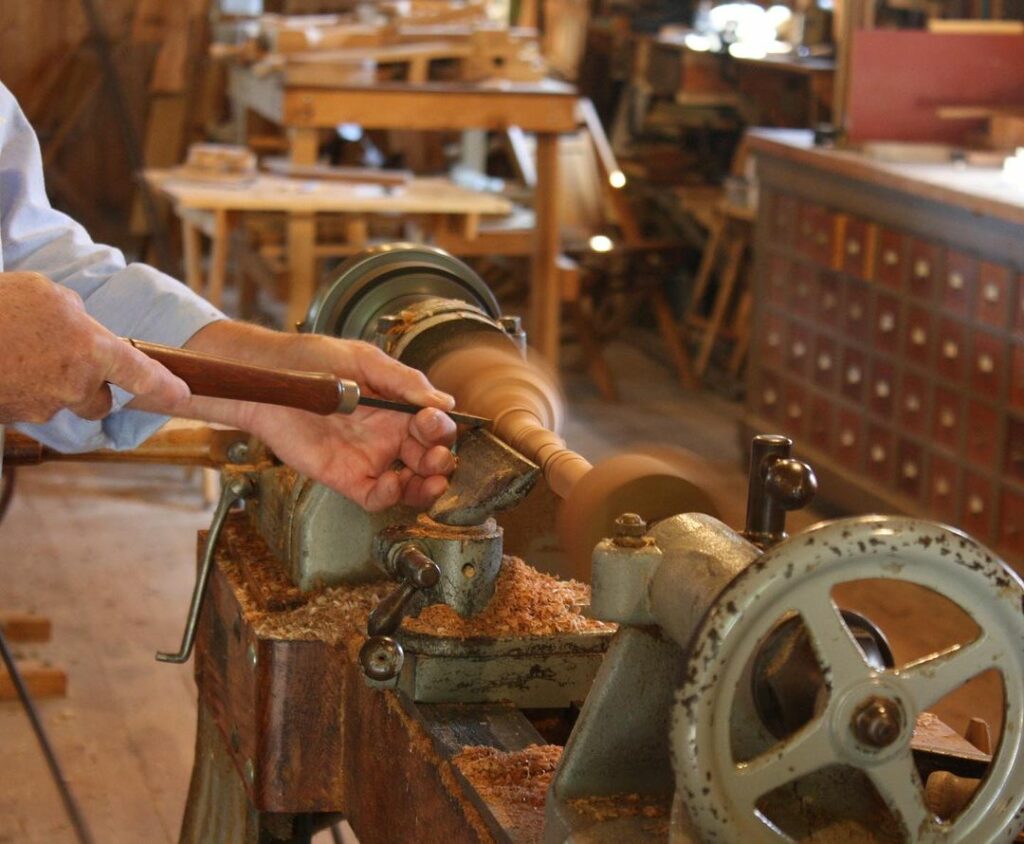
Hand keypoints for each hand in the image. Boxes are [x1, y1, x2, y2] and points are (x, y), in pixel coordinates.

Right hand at [0, 272, 189, 423]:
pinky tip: (6, 365)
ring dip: (49, 385)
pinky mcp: (15, 418)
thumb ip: (75, 313)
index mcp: (91, 349)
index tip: (182, 397)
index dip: (165, 388)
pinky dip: (21, 389)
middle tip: (63, 360)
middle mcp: (74, 385)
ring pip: (60, 403)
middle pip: (98, 401)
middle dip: (90, 388)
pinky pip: (30, 405)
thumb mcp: (45, 293)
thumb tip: (82, 326)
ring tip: (21, 355)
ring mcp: (43, 405)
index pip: (141, 375)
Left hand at [182, 324, 456, 510]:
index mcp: (398, 408)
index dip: (441, 428)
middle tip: (437, 457)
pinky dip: (389, 496)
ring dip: (426, 487)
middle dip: (441, 460)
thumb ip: (403, 380)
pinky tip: (393, 483)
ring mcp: (368, 458)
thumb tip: (444, 401)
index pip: (434, 425)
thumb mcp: (364, 361)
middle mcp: (388, 436)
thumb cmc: (313, 361)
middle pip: (428, 457)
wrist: (269, 379)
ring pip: (409, 483)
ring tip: (432, 483)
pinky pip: (375, 496)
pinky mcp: (345, 476)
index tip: (433, 420)